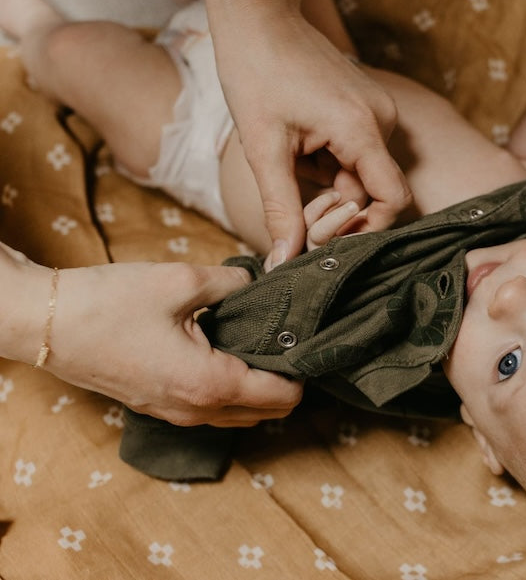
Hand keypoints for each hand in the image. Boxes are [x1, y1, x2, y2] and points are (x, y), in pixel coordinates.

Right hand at [42, 262, 302, 426]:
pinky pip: (212, 410)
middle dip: (287, 381)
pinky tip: (227, 351)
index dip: (304, 371)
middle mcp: (197, 412)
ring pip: (240, 415)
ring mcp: (176, 415)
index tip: (308, 339)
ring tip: (261, 343)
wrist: (45, 325)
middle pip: (268, 413)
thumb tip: (262, 281)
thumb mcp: (181, 281)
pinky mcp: (159, 407)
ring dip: (259, 389)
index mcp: (211, 385)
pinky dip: (231, 391)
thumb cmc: (108, 303)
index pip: (284, 398)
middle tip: (289, 338)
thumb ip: (234, 283)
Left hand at [206, 0, 410, 268]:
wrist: (258, 18)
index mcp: (362, 129)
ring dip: (324, 182)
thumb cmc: (256, 71)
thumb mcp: (263, 148)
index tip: (327, 237)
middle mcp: (380, 120)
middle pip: (370, 191)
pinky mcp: (364, 108)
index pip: (392, 198)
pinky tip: (299, 145)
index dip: (365, 228)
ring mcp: (375, 112)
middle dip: (332, 207)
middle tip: (292, 204)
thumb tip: (284, 260)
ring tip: (288, 160)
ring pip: (358, 174)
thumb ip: (281, 208)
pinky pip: (354, 153)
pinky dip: (327, 162)